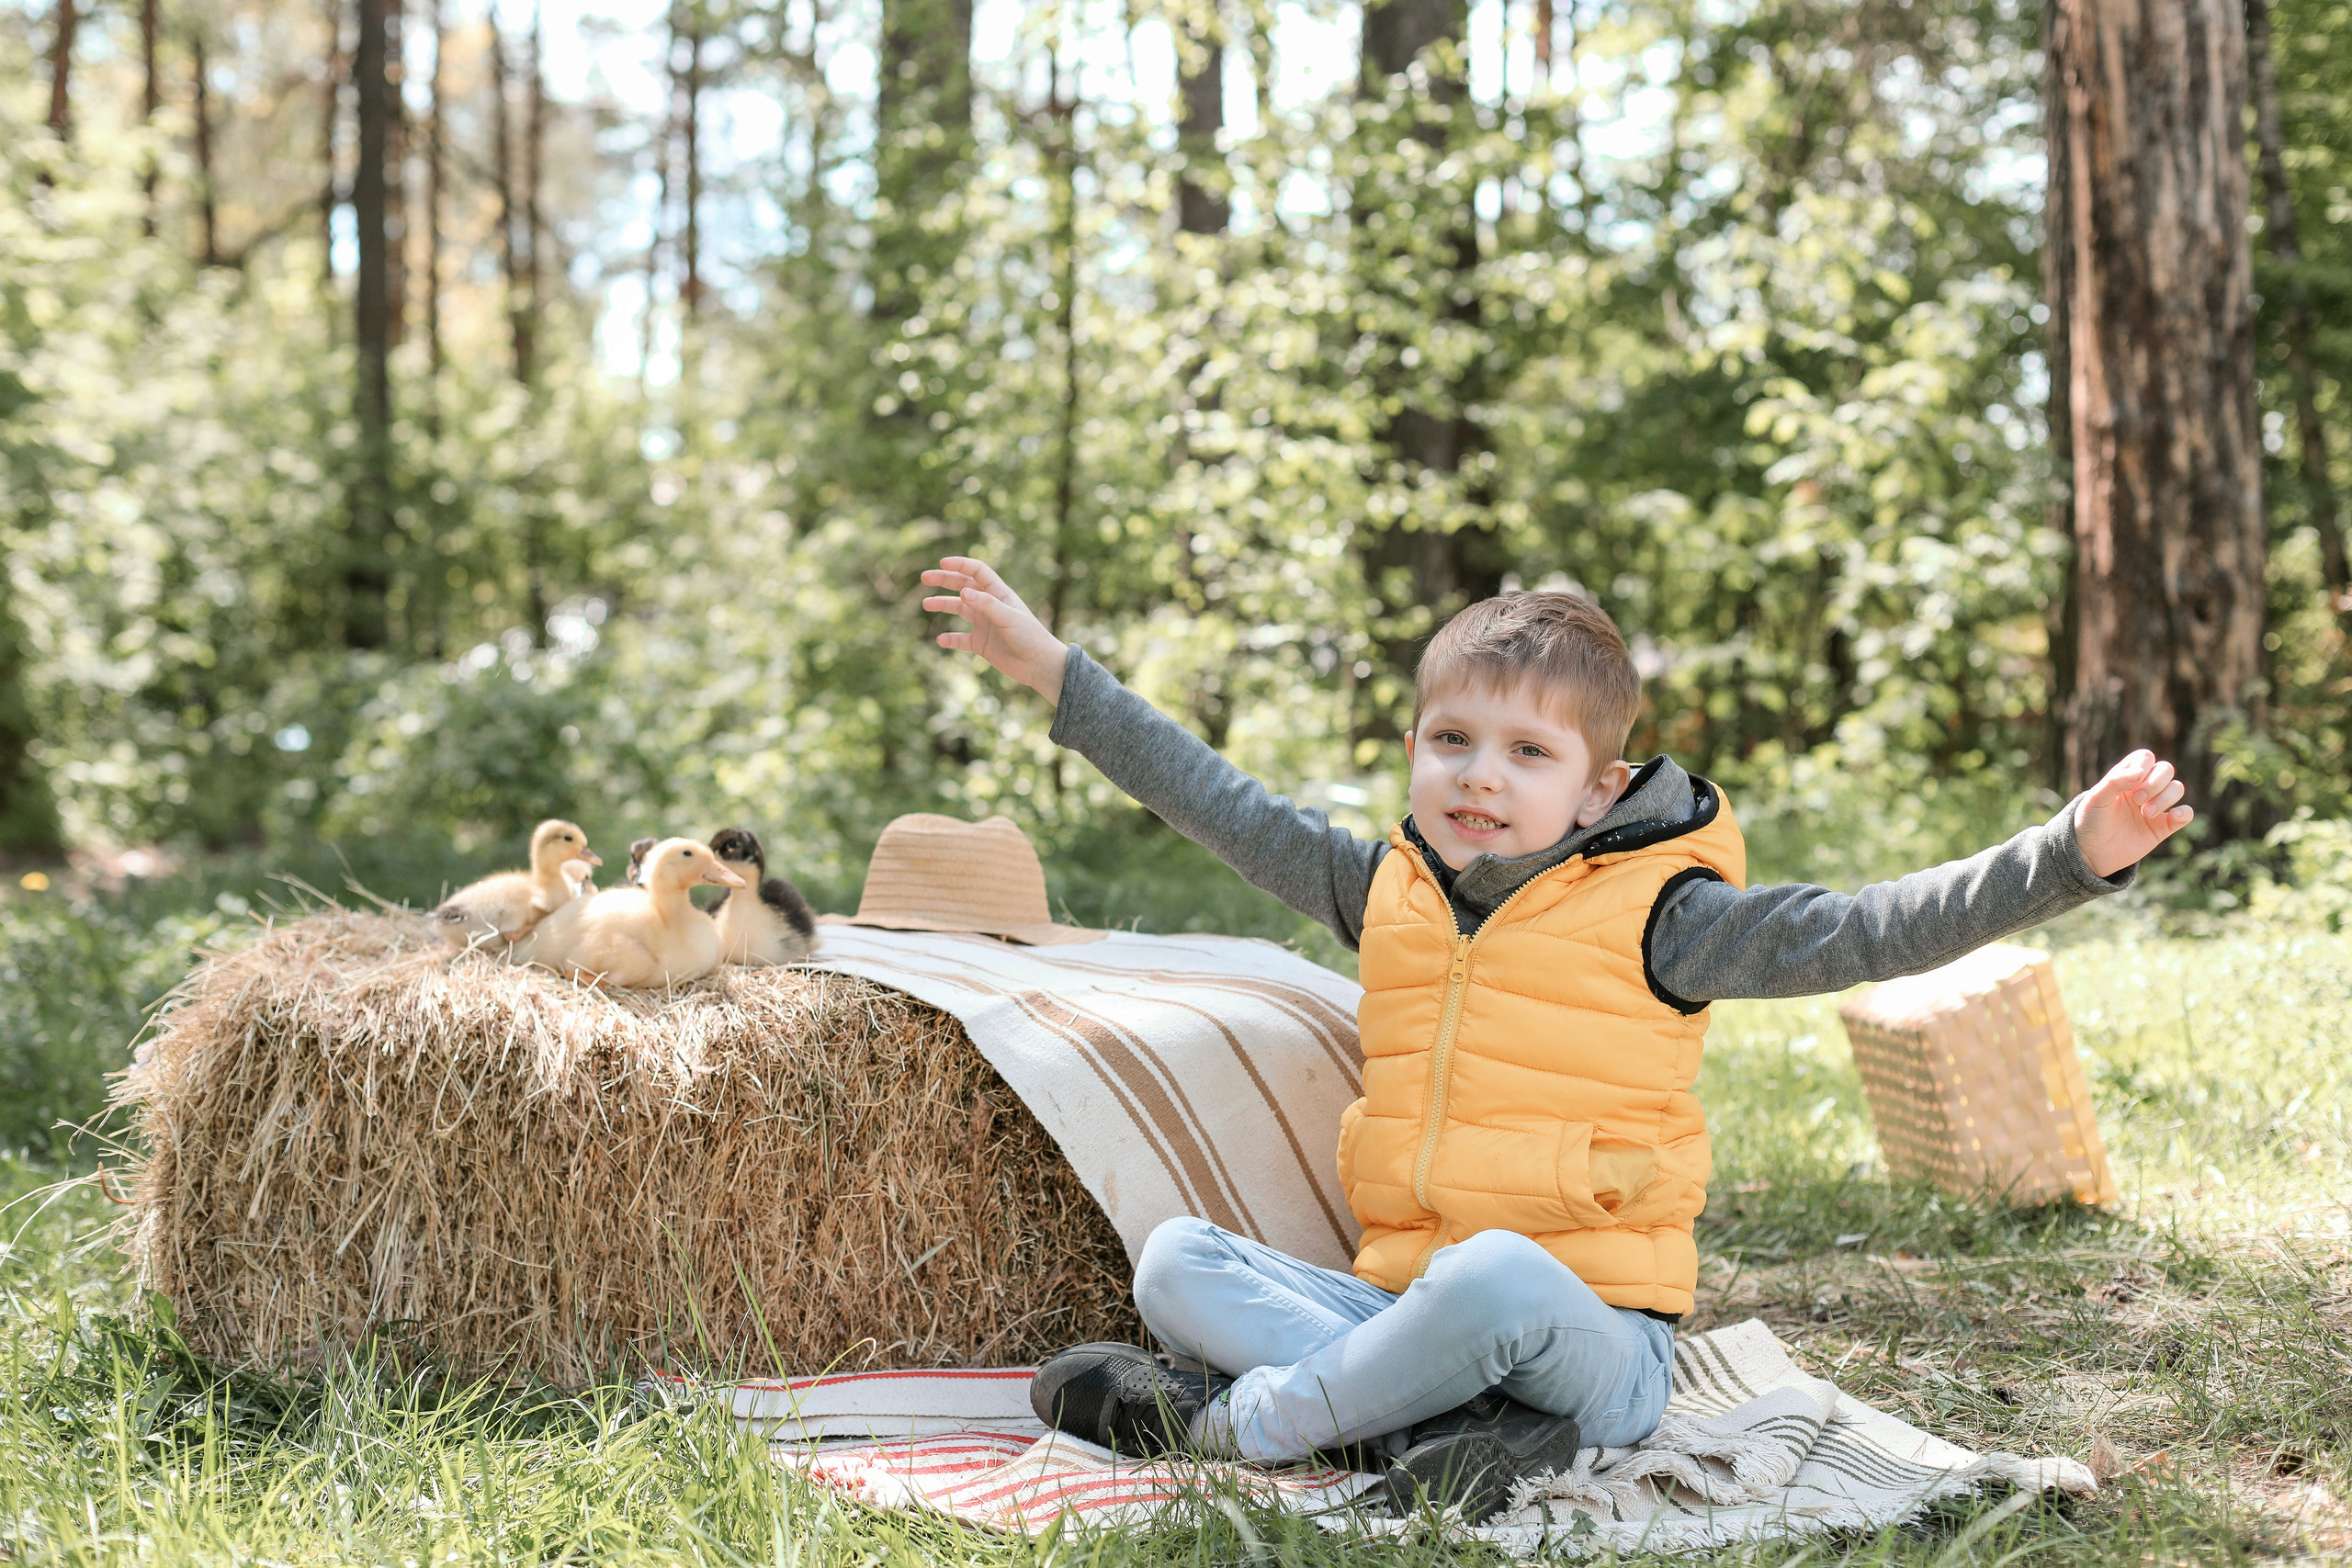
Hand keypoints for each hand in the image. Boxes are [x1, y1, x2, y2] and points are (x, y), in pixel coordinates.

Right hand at [920, 556, 1070, 704]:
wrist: (1039, 665)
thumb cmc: (1030, 636)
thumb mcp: (1008, 618)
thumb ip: (986, 604)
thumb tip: (963, 592)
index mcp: (999, 594)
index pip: (977, 572)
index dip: (961, 565)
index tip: (943, 563)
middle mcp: (990, 606)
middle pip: (964, 587)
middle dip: (945, 580)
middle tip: (925, 578)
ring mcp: (985, 624)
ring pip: (959, 609)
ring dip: (943, 604)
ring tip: (927, 604)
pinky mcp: (981, 644)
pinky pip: (961, 639)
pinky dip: (951, 639)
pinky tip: (941, 640)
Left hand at [2074, 749, 2193, 877]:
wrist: (2091, 853)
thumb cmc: (2090, 822)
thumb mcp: (2096, 799)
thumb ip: (2115, 782)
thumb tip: (2139, 772)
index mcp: (2125, 778)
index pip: (2145, 758)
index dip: (2144, 765)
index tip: (2132, 782)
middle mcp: (2142, 789)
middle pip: (2165, 769)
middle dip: (2155, 783)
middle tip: (2137, 800)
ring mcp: (2155, 807)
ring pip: (2177, 788)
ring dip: (2165, 798)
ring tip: (2145, 814)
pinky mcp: (2163, 827)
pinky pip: (2185, 814)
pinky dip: (2184, 813)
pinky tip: (2173, 816)